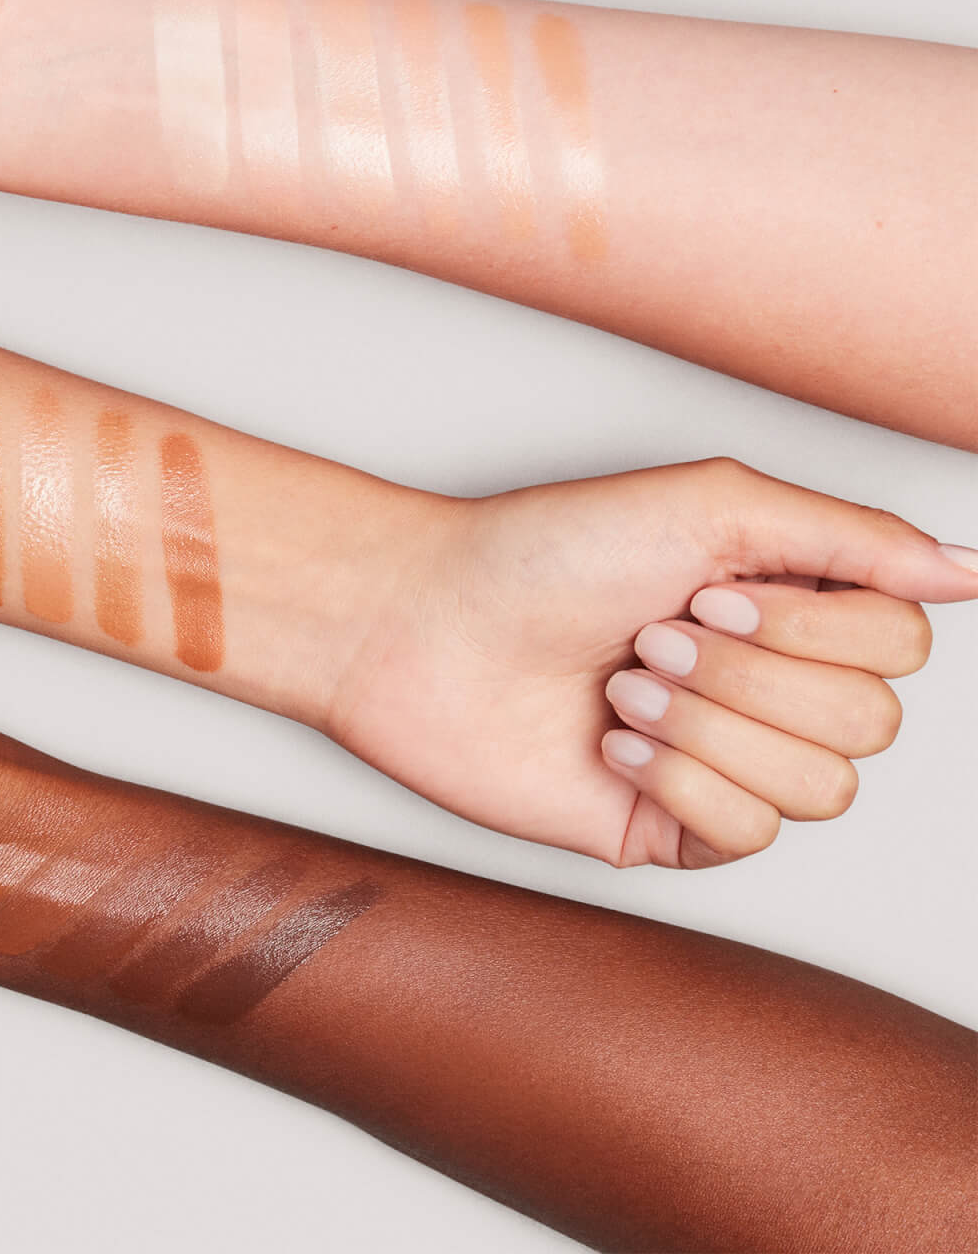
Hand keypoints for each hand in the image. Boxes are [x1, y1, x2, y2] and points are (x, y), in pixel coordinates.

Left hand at [329, 458, 976, 867]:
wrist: (422, 627)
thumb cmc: (541, 553)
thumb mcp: (707, 506)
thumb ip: (849, 537)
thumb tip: (970, 572)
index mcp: (783, 605)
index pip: (903, 647)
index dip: (816, 629)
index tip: (711, 592)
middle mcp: (764, 686)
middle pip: (870, 723)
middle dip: (750, 678)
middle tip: (652, 638)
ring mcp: (720, 762)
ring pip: (822, 789)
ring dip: (711, 729)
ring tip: (623, 687)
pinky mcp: (670, 828)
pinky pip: (751, 837)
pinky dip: (681, 783)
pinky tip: (612, 746)